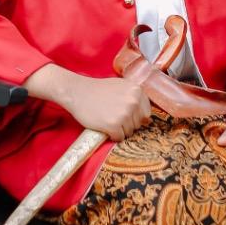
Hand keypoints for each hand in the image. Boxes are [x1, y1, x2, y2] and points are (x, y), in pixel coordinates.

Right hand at [27, 66, 150, 141]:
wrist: (77, 92)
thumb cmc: (98, 90)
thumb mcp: (121, 86)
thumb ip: (135, 97)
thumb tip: (148, 117)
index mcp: (137, 91)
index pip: (146, 113)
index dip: (135, 117)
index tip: (124, 114)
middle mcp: (133, 102)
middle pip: (138, 124)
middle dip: (127, 124)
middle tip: (113, 116)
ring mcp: (124, 114)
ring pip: (129, 132)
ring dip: (119, 130)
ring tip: (107, 120)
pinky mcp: (113, 125)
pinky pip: (119, 138)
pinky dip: (112, 136)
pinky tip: (105, 127)